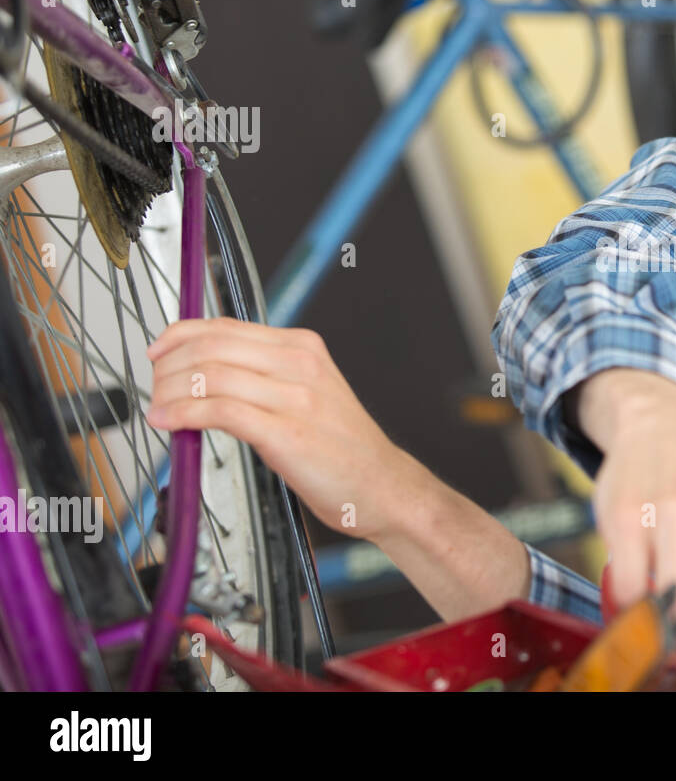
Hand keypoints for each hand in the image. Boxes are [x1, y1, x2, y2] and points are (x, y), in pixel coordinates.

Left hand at [145, 316, 417, 541]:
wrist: (383, 485)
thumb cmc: (344, 448)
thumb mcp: (309, 393)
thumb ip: (265, 377)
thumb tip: (207, 375)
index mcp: (303, 348)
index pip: (226, 327)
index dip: (180, 336)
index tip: (159, 352)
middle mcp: (299, 363)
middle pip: (213, 346)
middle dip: (169, 366)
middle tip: (155, 387)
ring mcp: (295, 396)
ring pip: (211, 375)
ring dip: (170, 392)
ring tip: (158, 409)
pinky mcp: (286, 432)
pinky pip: (221, 411)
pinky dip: (184, 414)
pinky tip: (169, 423)